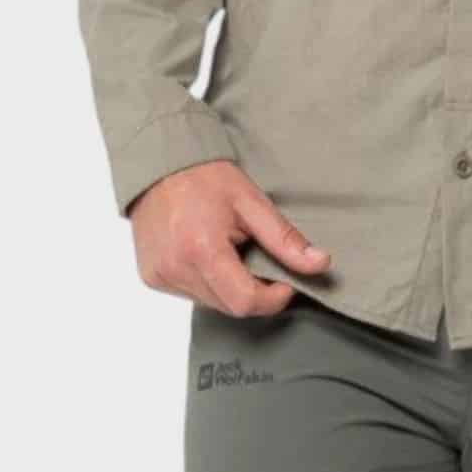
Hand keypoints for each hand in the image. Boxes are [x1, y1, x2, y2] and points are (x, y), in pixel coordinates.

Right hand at [127, 159, 333, 318]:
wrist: (159, 165)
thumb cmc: (206, 177)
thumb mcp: (252, 202)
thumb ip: (285, 239)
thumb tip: (320, 264)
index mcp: (202, 249)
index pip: (245, 301)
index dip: (273, 298)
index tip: (286, 281)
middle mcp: (176, 269)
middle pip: (230, 306)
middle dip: (254, 292)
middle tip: (260, 259)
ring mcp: (161, 276)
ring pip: (212, 304)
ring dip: (230, 287)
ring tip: (231, 250)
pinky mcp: (151, 278)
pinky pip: (192, 294)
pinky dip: (208, 282)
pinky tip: (207, 254)